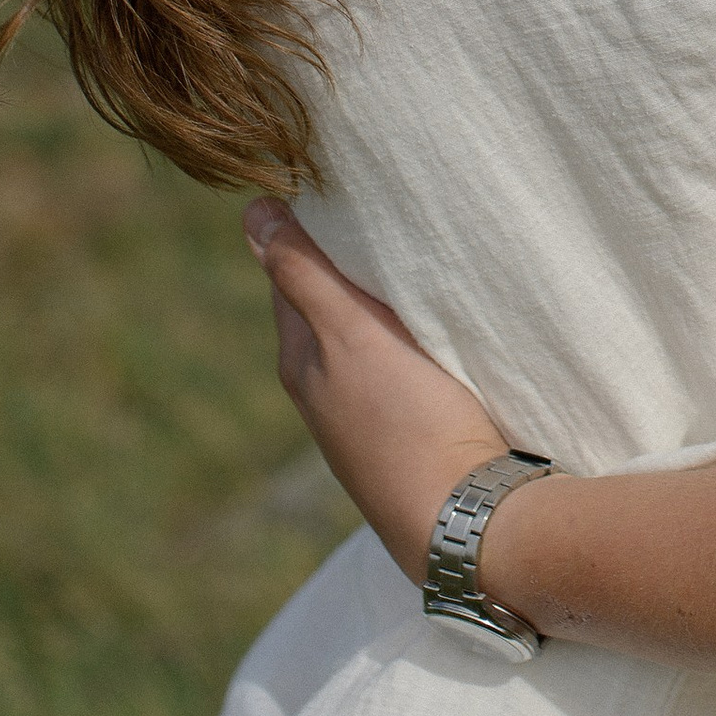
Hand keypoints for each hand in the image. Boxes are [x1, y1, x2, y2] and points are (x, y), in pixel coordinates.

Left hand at [245, 196, 508, 582]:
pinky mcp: (408, 437)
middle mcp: (323, 392)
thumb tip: (251, 213)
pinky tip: (437, 335)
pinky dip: (409, 342)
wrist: (464, 523)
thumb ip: (305, 276)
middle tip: (387, 218)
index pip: (291, 276)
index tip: (345, 191)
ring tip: (417, 267)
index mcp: (300, 361)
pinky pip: (398, 371)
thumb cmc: (407, 424)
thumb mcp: (351, 336)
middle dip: (348, 267)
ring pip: (364, 341)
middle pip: (327, 308)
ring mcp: (364, 420)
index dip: (313, 233)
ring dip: (381, 307)